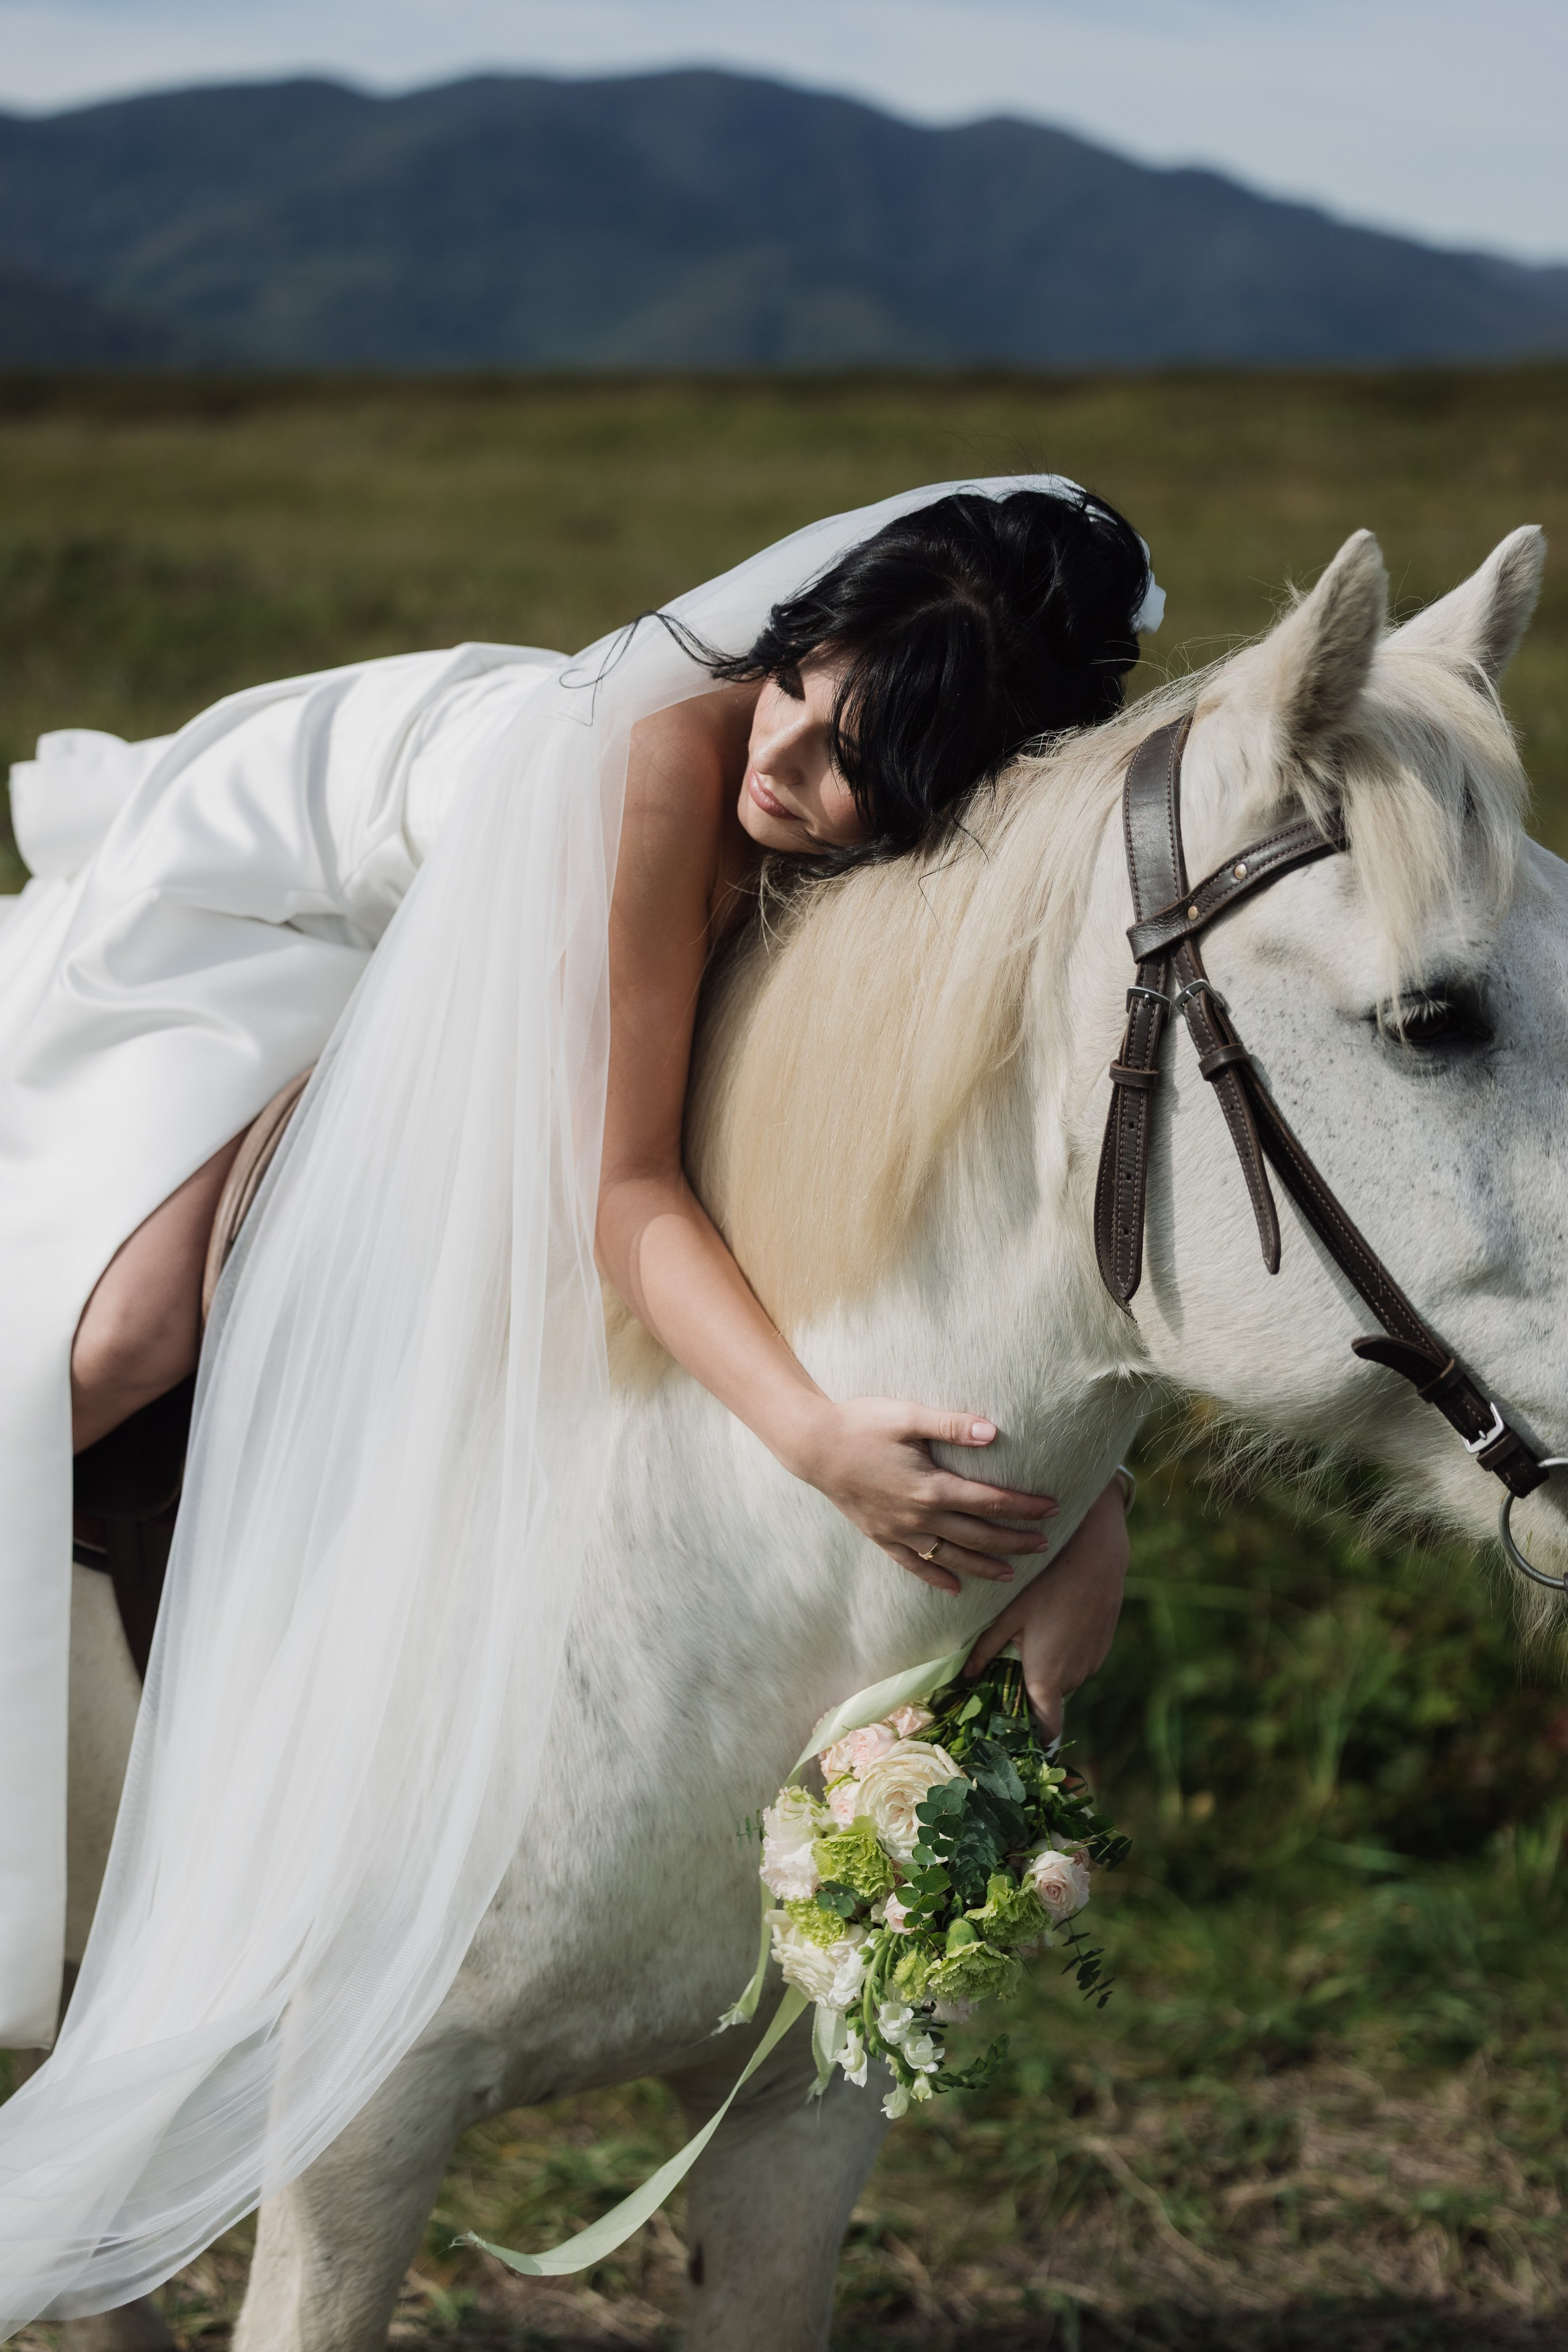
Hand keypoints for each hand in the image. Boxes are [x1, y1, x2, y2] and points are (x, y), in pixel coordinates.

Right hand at [792, 1398, 1055, 1593]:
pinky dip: (936, 1578)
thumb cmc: (862, 1424)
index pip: (990, 1502)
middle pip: (978, 1536)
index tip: (1052, 1509)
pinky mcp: (880, 1536)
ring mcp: (899, 1531)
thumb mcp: (908, 1417)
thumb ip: (951, 1425)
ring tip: (1012, 1574)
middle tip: (1045, 1544)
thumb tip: (993, 1433)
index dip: (1024, 1507)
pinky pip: (914, 1565)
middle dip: (1014, 1542)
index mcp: (931, 1487)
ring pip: (951, 1557)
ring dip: (984, 1566)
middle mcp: (919, 1516)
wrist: (813, 1446)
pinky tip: (955, 1589)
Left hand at [963, 1474, 1129, 1735]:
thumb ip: (985, 1650)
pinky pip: (1081, 1661)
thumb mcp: (1007, 1616)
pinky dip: (1067, 1653)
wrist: (1094, 1558)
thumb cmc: (1044, 1585)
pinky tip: (1056, 1623)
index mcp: (1046, 1679)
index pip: (1047, 1730)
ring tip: (1036, 1636)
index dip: (1034, 1736)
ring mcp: (1092, 1663)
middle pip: (1050, 1699)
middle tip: (1013, 1666)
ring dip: (1051, 1669)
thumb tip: (965, 1677)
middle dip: (1033, 1689)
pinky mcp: (1104, 1647)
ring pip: (1066, 1678)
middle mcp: (1073, 1679)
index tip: (1018, 1731)